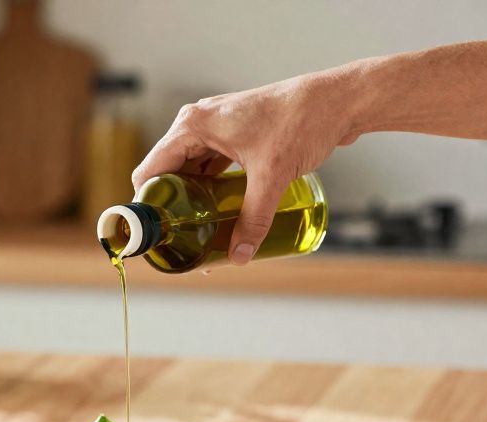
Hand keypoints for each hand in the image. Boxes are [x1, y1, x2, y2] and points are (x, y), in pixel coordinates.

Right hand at [132, 72, 360, 264]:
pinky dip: (210, 188)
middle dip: (174, 207)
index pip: (150, 171)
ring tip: (200, 230)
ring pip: (189, 171)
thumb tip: (240, 256)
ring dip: (192, 199)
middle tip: (184, 239)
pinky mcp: (233, 134)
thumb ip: (254, 219)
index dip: (150, 206)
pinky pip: (209, 166)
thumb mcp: (272, 177)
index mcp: (193, 125)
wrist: (336, 100)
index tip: (159, 234)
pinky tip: (219, 210)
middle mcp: (198, 123)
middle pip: (168, 174)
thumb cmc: (301, 120)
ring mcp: (215, 128)